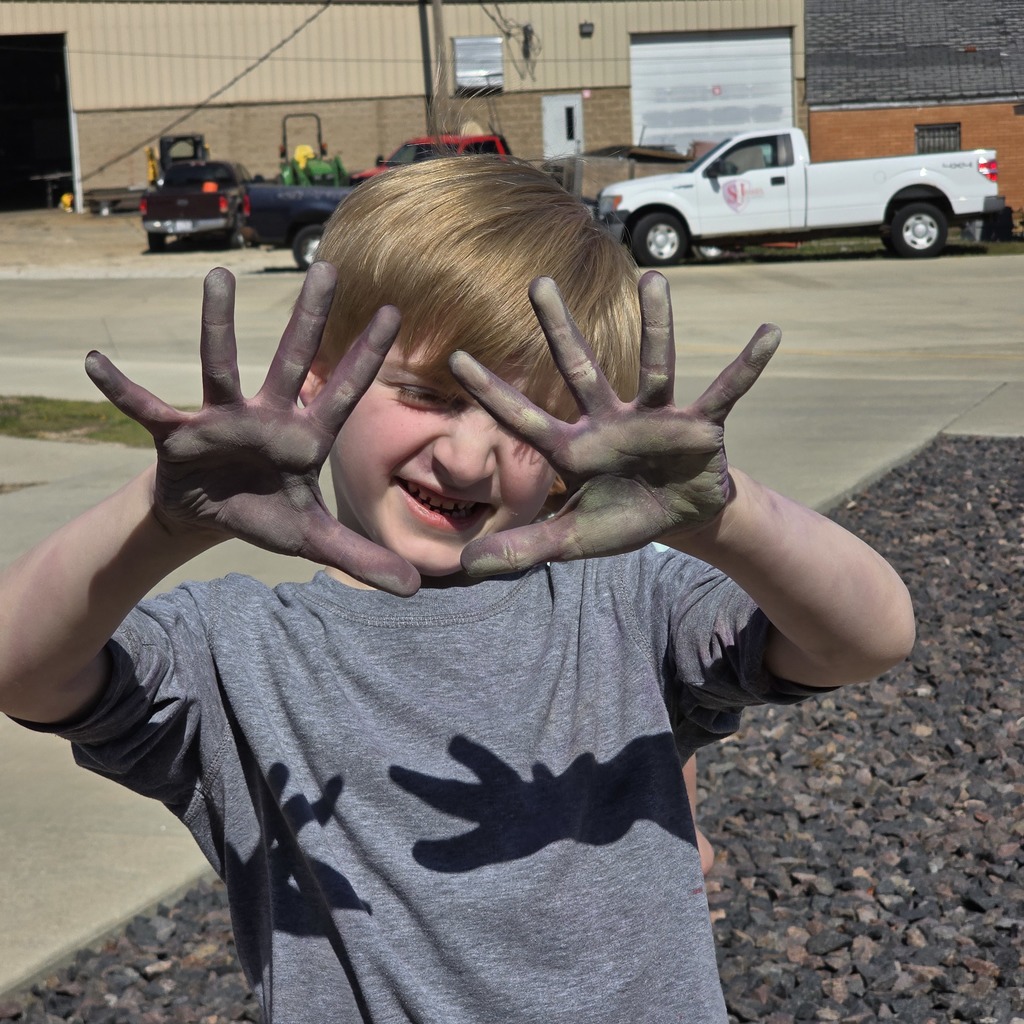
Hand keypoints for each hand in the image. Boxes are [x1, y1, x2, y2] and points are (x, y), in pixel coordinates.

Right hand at [85, 262, 419, 595]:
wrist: (213, 515)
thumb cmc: (267, 513)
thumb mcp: (313, 540)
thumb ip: (361, 557)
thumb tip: (416, 588)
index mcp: (305, 438)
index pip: (343, 393)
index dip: (366, 357)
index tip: (395, 310)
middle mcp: (267, 416)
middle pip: (292, 359)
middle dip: (311, 317)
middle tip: (328, 265)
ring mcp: (222, 418)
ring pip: (220, 365)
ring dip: (221, 324)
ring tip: (221, 276)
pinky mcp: (179, 432)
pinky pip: (147, 407)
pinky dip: (122, 388)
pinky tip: (96, 362)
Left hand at [449, 271, 778, 575]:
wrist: (677, 519)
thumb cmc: (620, 519)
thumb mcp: (572, 539)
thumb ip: (524, 548)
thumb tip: (465, 567)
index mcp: (575, 448)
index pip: (525, 418)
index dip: (492, 392)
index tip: (455, 358)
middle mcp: (610, 422)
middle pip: (579, 369)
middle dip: (558, 329)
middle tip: (537, 281)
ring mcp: (655, 419)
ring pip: (655, 365)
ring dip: (656, 326)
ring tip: (653, 279)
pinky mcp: (698, 425)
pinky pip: (724, 391)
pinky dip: (747, 365)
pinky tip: (769, 333)